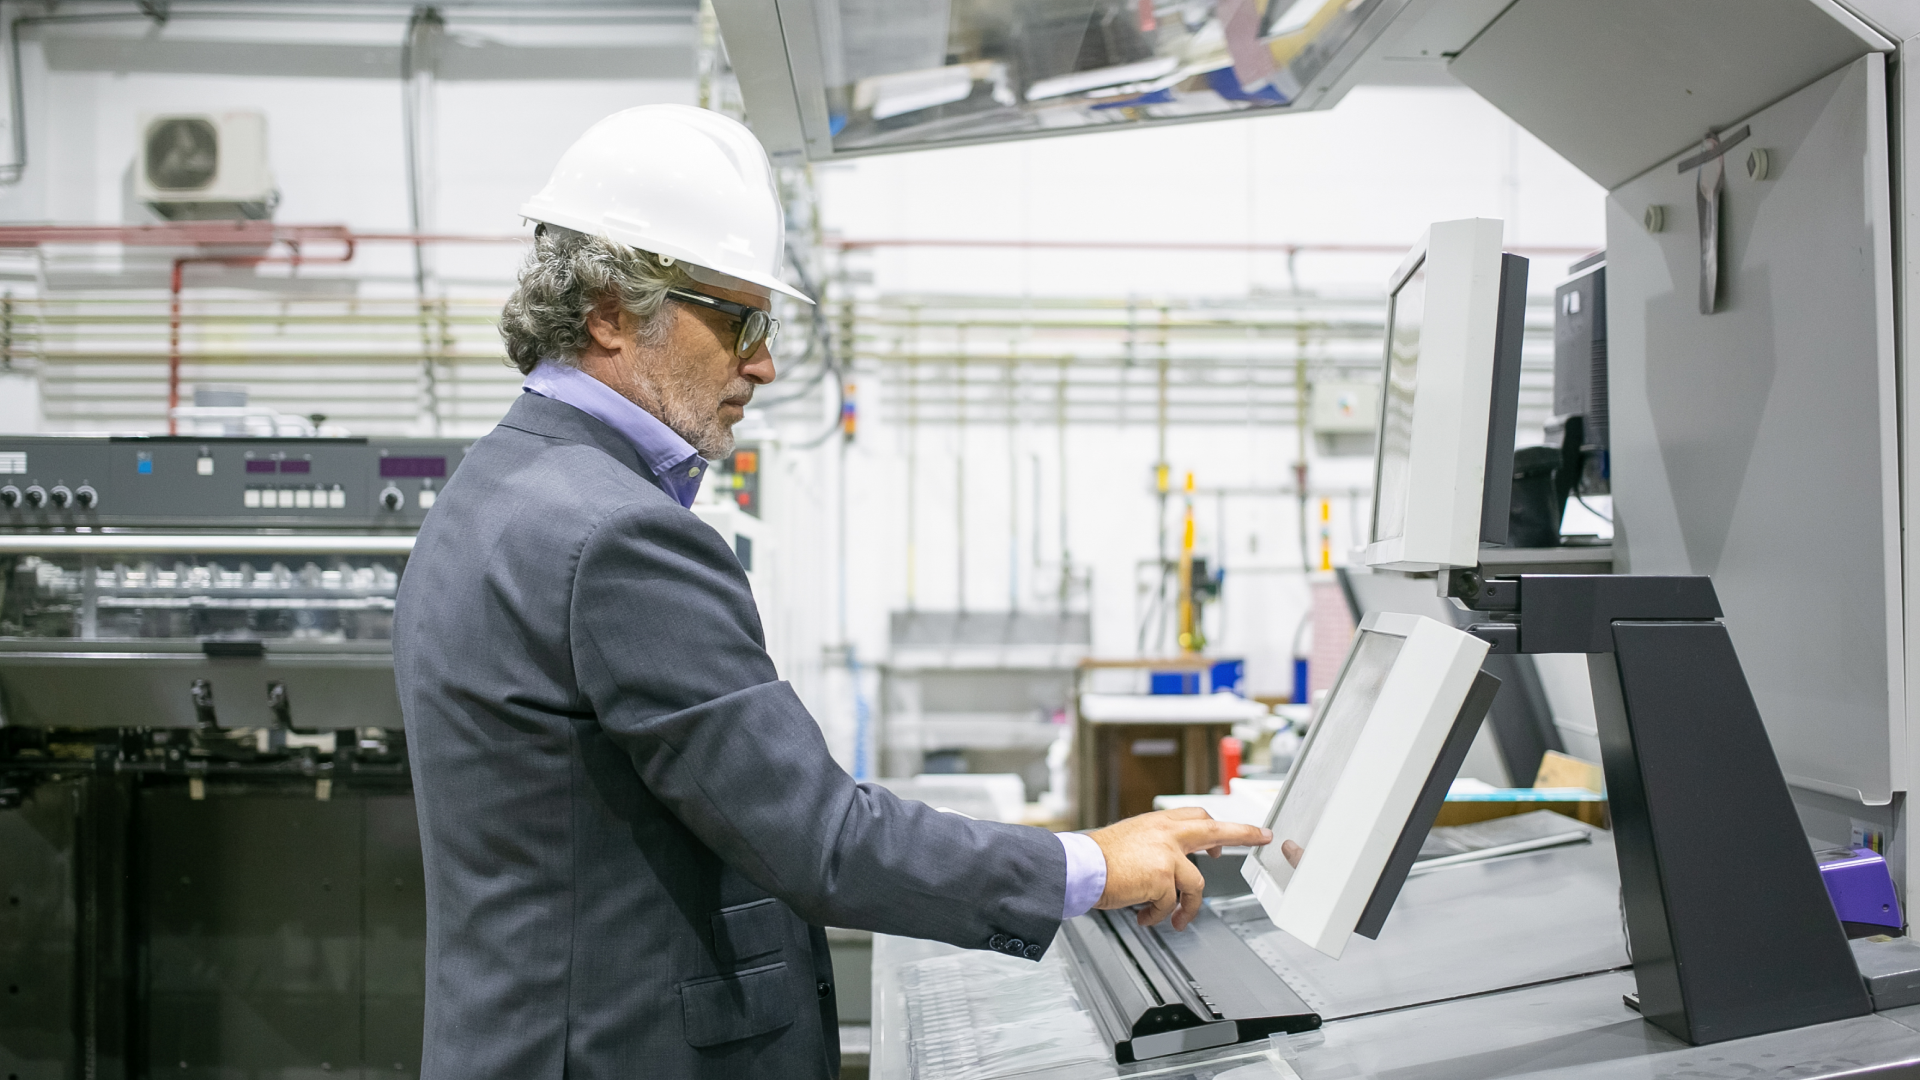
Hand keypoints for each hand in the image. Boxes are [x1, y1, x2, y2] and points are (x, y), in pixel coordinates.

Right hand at [1087, 808, 1271, 931]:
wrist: (1081, 866)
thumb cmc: (1097, 858)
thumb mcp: (1130, 840)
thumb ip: (1154, 846)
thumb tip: (1169, 868)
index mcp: (1158, 823)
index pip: (1197, 817)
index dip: (1217, 826)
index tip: (1232, 832)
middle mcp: (1166, 833)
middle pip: (1215, 830)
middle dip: (1242, 832)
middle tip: (1261, 836)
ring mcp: (1167, 854)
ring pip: (1195, 884)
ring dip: (1188, 906)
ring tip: (1175, 919)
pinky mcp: (1163, 877)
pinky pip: (1170, 904)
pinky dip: (1159, 915)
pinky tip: (1144, 916)